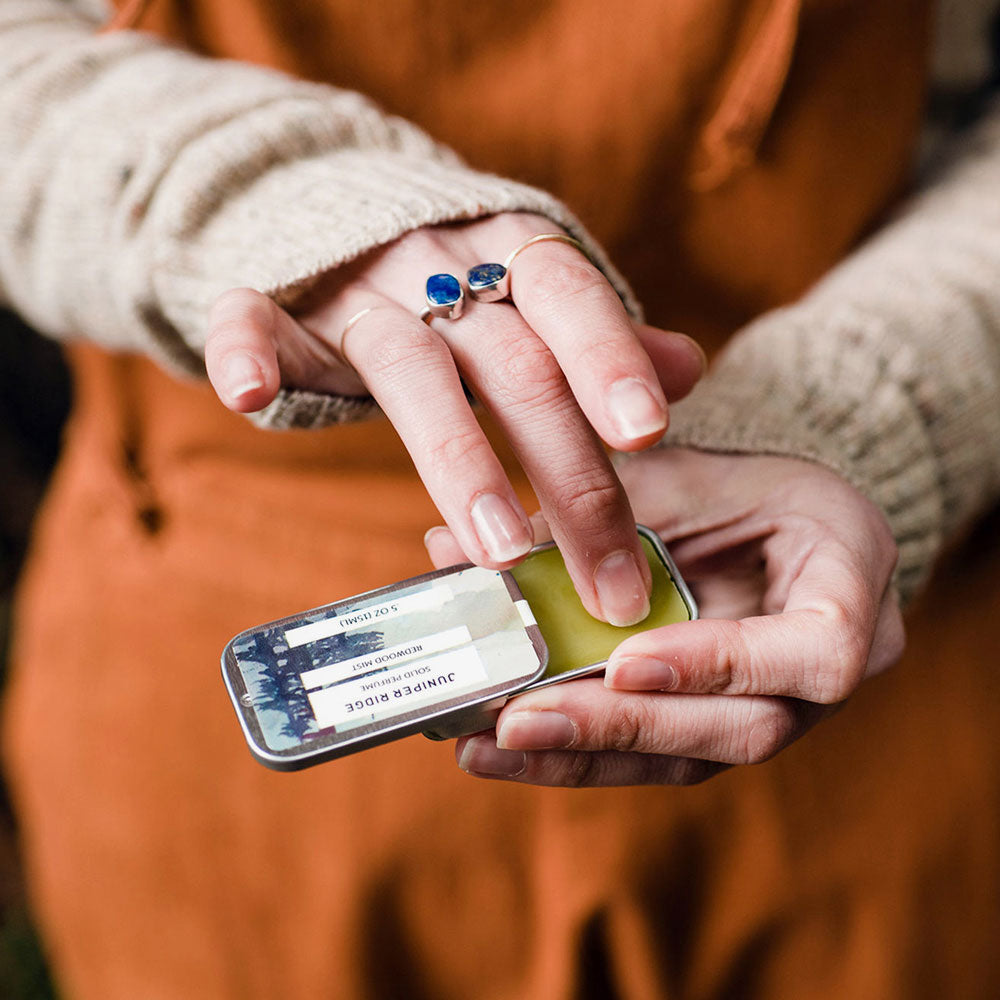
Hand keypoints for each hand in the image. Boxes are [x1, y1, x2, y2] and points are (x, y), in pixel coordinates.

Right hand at [204, 213, 703, 624]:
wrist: (339, 218)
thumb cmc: (458, 284)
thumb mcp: (534, 297)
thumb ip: (604, 338)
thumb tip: (690, 369)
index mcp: (515, 258)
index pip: (574, 301)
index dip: (610, 361)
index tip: (647, 434)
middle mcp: (445, 270)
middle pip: (515, 369)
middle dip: (568, 476)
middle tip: (607, 579)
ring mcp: (360, 293)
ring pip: (409, 368)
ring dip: (455, 457)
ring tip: (494, 547)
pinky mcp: (280, 308)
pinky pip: (252, 319)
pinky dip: (246, 351)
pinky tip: (244, 396)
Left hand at [425, 450, 903, 786]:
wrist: (768, 521)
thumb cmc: (727, 484)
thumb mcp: (673, 475)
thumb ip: (588, 515)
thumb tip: (452, 547)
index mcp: (850, 586)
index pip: (818, 654)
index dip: (722, 664)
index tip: (625, 663)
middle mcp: (827, 671)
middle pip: (743, 729)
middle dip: (622, 728)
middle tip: (518, 721)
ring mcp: (779, 711)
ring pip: (691, 759)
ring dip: (584, 754)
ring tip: (490, 747)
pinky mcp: (721, 729)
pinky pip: (659, 758)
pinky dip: (580, 752)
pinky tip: (503, 751)